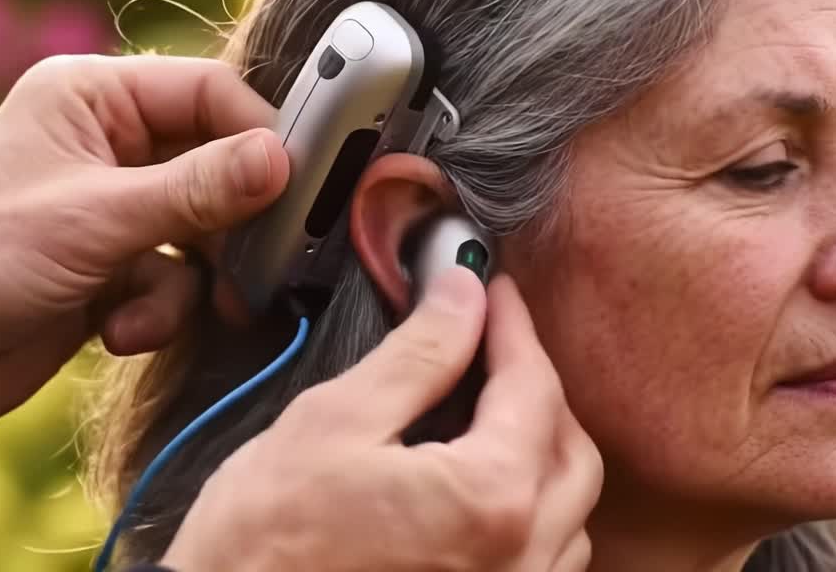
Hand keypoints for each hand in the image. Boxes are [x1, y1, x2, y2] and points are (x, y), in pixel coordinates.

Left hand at [0, 54, 289, 444]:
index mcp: (94, 98)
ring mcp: (117, 207)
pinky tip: (118, 331)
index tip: (300, 183)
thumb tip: (282, 160)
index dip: (259, 134)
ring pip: (206, 230)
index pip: (209, 93)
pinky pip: (178, 279)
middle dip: (232, 222)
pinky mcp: (119, 266)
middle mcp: (111, 144)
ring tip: (155, 312)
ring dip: (195, 280)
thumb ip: (196, 192)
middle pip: (218, 164)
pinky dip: (159, 310)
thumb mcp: (94, 221)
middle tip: (261, 262)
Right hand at [160, 267, 603, 571]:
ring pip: (570, 515)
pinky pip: (545, 562)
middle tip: (494, 344)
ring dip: (544, 453)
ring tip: (493, 409)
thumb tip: (463, 294)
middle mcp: (520, 560)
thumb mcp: (334, 422)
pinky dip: (534, 513)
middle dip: (539, 388)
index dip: (513, 327)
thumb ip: (418, 354)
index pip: (533, 389)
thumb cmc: (263, 542)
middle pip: (572, 453)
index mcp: (490, 500)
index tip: (492, 291)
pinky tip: (488, 486)